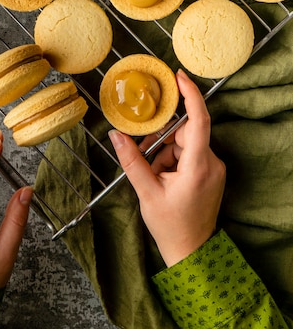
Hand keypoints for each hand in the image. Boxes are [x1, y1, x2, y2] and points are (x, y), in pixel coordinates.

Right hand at [109, 69, 225, 266]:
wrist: (191, 251)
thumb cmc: (171, 226)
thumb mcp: (146, 192)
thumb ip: (131, 160)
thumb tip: (115, 134)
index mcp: (199, 166)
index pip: (199, 120)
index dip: (190, 95)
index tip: (179, 77)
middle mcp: (211, 163)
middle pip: (185, 133)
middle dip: (162, 140)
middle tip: (145, 155)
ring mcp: (213, 168)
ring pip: (185, 143)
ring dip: (165, 152)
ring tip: (153, 176)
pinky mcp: (210, 172)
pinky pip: (189, 154)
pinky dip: (172, 159)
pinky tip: (162, 178)